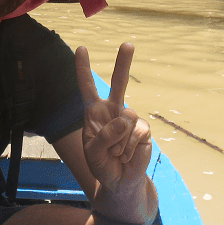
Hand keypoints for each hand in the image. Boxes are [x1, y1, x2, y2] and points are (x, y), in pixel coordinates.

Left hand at [75, 44, 152, 188]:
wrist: (119, 180)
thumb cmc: (101, 163)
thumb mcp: (93, 152)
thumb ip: (104, 136)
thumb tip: (125, 117)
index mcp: (94, 112)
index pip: (87, 87)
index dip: (83, 68)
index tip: (81, 48)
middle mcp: (112, 110)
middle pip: (119, 83)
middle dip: (123, 63)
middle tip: (128, 44)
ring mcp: (129, 118)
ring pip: (124, 120)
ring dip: (118, 142)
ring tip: (116, 153)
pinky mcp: (142, 129)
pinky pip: (135, 133)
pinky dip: (128, 148)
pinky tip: (126, 155)